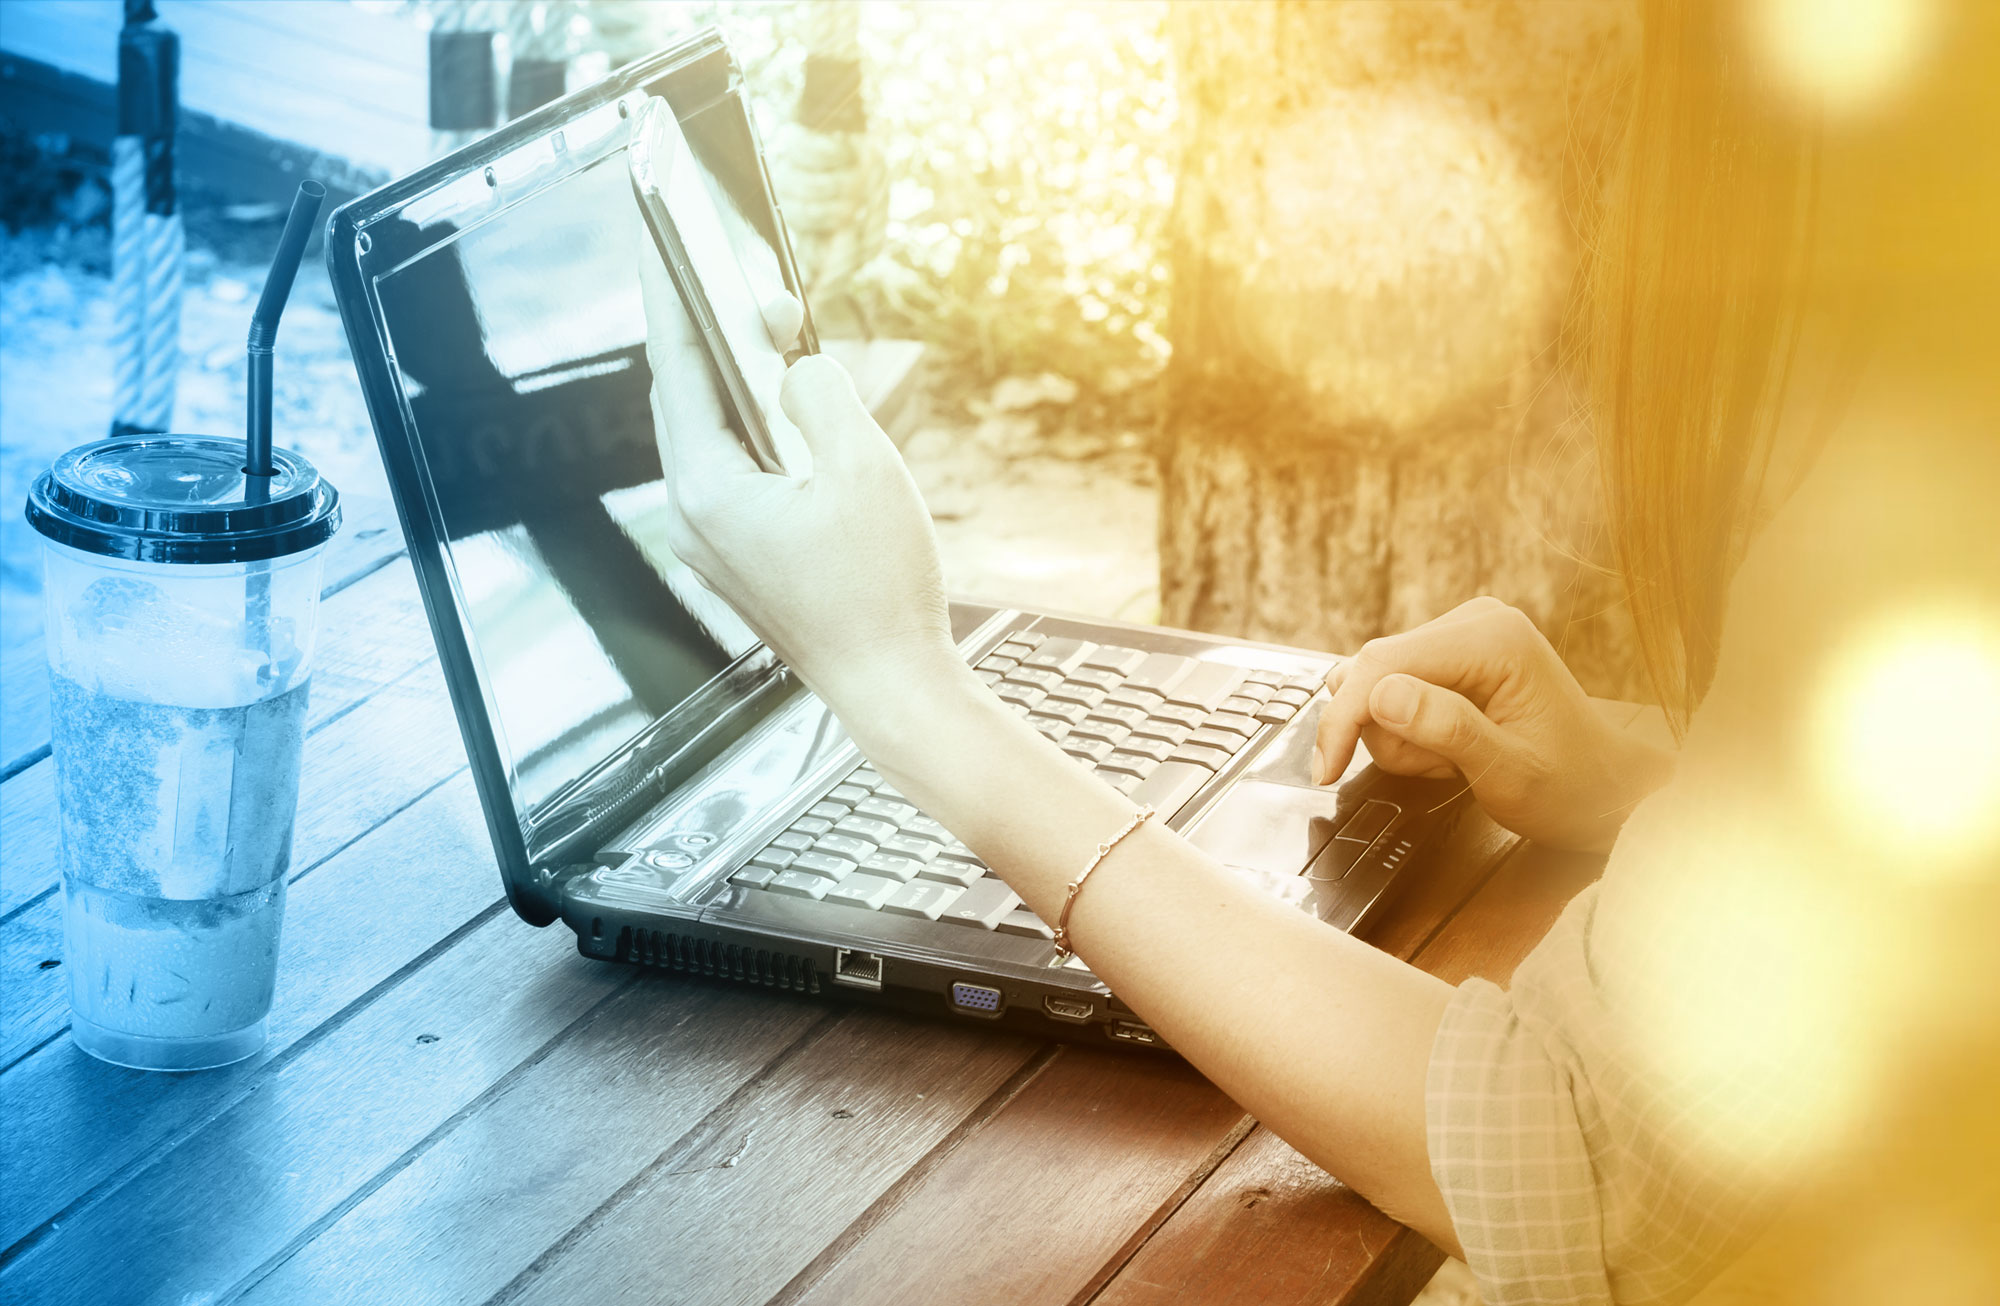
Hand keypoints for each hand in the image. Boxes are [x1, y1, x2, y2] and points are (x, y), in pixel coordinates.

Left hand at [639, 246, 957, 710]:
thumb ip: (823, 397)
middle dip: (718, 335)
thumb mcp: (865, 471)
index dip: (671, 292)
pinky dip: (758, 430)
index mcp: (708, 491)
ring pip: (713, 436)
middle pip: (687, 398)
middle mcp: (693, 517)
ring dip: (743, 384)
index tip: (659, 234)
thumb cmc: (882, 594)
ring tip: (776, 337)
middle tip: (755, 285)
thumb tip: (798, 370)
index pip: (677, 367)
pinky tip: (790, 409)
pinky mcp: (741, 557)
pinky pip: (736, 471)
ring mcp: (713, 542)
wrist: (894, 688)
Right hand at [1312, 598, 1674, 851]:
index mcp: (1493, 639)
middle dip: (1384, 732)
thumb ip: (1448, 729)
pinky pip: (1394, 685)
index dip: (1343, 718)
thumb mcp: (1509, 772)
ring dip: (1396, 735)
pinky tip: (1444, 748)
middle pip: (1373, 669)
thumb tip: (1382, 695)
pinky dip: (1405, 727)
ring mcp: (1463, 632)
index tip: (1325, 769)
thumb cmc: (1570, 786)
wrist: (1606, 788)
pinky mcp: (1452, 651)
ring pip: (1377, 680)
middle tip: (1435, 770)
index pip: (1383, 664)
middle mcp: (1474, 621)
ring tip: (1448, 762)